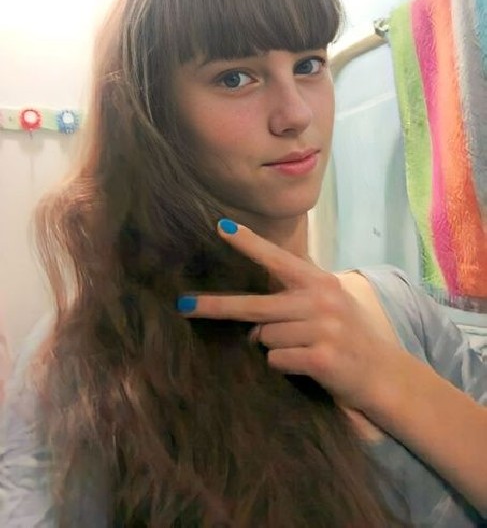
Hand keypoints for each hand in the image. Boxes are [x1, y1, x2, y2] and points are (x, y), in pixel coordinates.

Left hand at [177, 220, 399, 411]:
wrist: (384, 374)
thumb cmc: (348, 336)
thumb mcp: (327, 306)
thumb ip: (293, 301)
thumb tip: (252, 323)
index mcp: (319, 282)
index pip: (278, 259)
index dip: (249, 243)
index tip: (221, 227)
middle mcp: (320, 300)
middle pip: (254, 305)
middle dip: (216, 307)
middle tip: (184, 305)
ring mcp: (322, 328)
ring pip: (264, 338)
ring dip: (273, 347)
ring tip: (301, 349)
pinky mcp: (322, 357)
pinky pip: (276, 360)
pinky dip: (283, 365)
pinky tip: (306, 364)